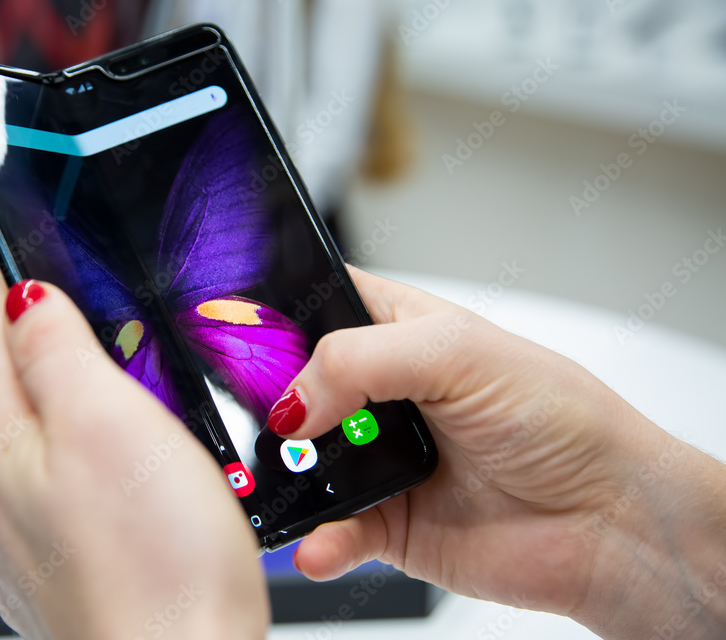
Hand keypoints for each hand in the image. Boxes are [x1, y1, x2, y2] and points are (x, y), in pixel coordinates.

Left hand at [0, 263, 268, 638]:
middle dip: (50, 334)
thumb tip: (24, 292)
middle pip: (15, 383)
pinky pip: (74, 490)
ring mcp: (35, 536)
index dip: (13, 272)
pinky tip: (133, 467)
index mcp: (3, 444)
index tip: (27, 236)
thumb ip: (56, 350)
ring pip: (47, 439)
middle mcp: (4, 493)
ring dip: (77, 400)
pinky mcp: (75, 566)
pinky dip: (98, 461)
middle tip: (91, 296)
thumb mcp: (106, 423)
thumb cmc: (156, 563)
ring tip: (121, 373)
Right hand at [277, 267, 725, 638]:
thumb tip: (292, 400)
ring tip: (276, 484)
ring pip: (303, 464)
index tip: (236, 336)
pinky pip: (331, 531)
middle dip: (267, 405)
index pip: (317, 304)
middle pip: (293, 388)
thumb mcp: (458, 353)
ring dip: (284, 477)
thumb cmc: (561, 419)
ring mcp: (380, 460)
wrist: (609, 523)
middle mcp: (383, 394)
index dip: (274, 316)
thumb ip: (361, 361)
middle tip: (255, 419)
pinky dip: (318, 540)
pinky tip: (322, 541)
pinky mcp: (387, 522)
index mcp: (399, 331)